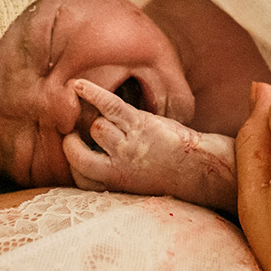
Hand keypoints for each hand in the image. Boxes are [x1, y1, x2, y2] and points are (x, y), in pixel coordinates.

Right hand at [62, 80, 236, 211]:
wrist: (198, 168)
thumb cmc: (164, 172)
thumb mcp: (132, 183)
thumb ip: (111, 173)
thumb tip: (88, 156)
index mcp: (115, 184)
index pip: (79, 177)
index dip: (74, 164)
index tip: (77, 154)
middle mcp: (118, 168)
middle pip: (77, 154)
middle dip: (72, 144)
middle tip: (74, 136)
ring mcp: (128, 145)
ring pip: (95, 126)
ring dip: (96, 118)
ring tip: (100, 116)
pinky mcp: (139, 123)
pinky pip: (108, 104)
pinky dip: (92, 92)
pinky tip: (78, 85)